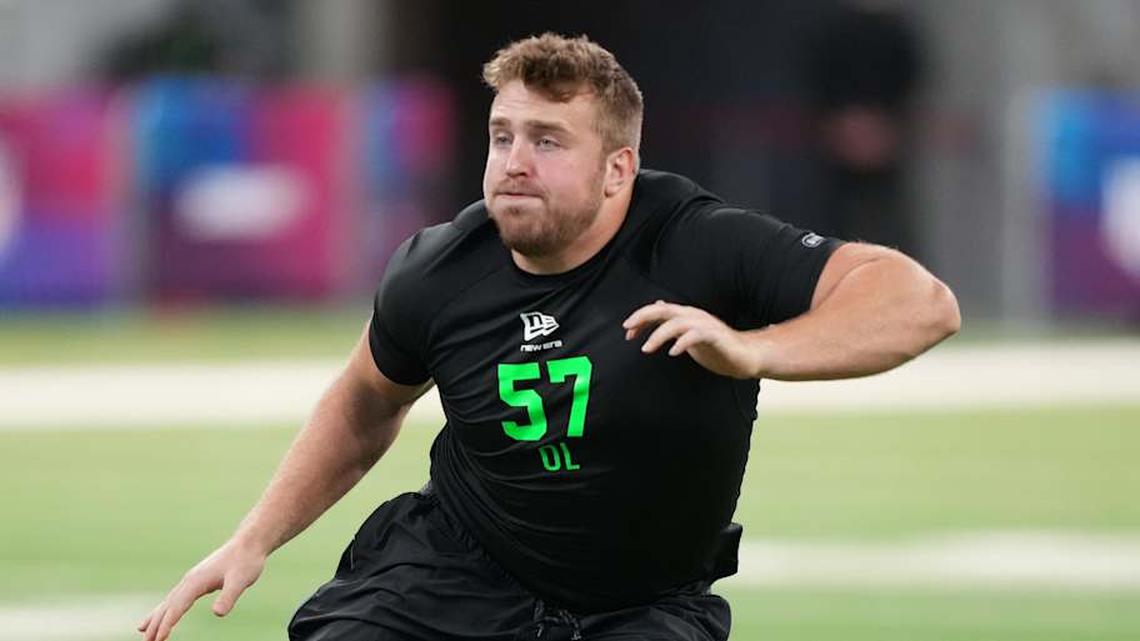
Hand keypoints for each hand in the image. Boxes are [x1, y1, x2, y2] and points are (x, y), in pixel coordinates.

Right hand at [137, 539, 265, 640]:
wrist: (248, 544)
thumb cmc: (246, 562)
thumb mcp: (240, 580)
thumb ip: (229, 596)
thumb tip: (217, 613)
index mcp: (196, 581)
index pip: (178, 606)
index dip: (168, 624)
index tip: (159, 640)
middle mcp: (189, 580)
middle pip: (168, 605)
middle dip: (156, 624)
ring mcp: (191, 580)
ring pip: (168, 601)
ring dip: (156, 617)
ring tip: (142, 632)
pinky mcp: (196, 581)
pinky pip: (176, 598)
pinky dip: (165, 608)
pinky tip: (160, 615)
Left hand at [622, 300, 761, 378]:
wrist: (744, 356)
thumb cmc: (714, 345)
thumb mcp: (688, 333)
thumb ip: (672, 322)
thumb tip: (658, 307)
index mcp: (685, 315)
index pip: (658, 310)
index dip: (641, 318)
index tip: (626, 331)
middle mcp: (693, 316)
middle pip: (664, 310)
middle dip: (644, 317)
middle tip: (628, 330)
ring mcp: (705, 325)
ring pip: (677, 323)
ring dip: (659, 335)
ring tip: (646, 348)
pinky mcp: (715, 336)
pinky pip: (696, 335)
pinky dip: (683, 342)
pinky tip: (673, 352)